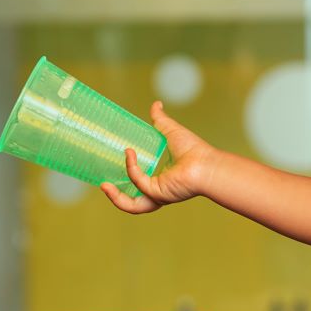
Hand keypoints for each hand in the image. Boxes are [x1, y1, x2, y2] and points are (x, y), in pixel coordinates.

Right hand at [100, 101, 215, 213]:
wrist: (207, 162)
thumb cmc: (195, 150)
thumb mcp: (170, 131)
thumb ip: (160, 120)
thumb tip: (155, 105)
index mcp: (160, 180)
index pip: (138, 185)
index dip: (125, 178)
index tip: (116, 164)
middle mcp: (159, 191)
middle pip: (133, 203)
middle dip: (116, 197)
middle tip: (103, 185)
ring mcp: (159, 195)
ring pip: (133, 205)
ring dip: (116, 198)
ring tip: (104, 186)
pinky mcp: (159, 193)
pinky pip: (139, 183)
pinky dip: (132, 169)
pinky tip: (130, 153)